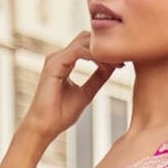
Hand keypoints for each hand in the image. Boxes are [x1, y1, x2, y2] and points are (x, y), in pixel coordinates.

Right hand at [18, 31, 115, 149]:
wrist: (44, 127)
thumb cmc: (60, 114)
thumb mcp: (86, 93)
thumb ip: (97, 79)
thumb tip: (113, 67)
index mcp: (64, 61)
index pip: (87, 46)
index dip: (105, 52)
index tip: (122, 63)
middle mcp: (58, 57)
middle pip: (86, 39)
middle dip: (105, 48)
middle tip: (123, 60)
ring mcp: (55, 59)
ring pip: (83, 43)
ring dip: (102, 51)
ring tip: (117, 62)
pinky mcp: (54, 65)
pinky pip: (77, 52)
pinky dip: (93, 56)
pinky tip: (105, 65)